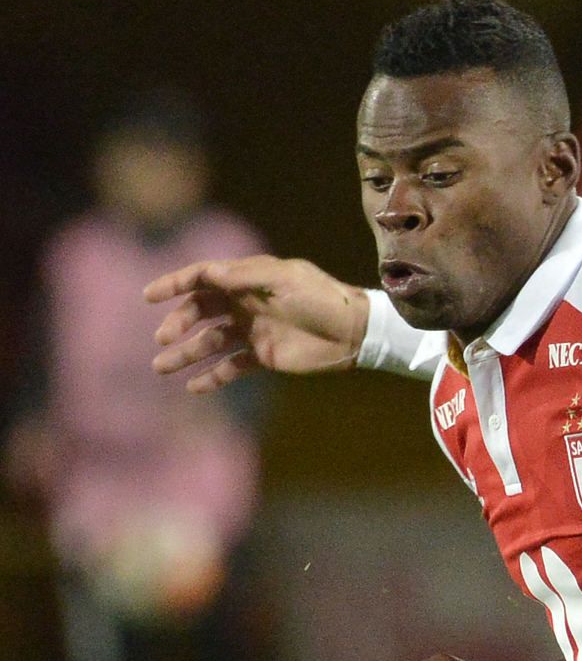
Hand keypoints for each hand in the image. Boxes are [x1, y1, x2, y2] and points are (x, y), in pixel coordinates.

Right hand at [145, 255, 369, 392]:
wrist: (354, 332)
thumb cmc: (323, 298)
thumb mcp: (286, 279)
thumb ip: (246, 276)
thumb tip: (208, 273)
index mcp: (250, 280)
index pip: (204, 277)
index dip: (175, 283)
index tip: (149, 296)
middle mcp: (246, 303)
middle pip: (201, 310)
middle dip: (179, 322)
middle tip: (163, 338)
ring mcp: (253, 330)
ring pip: (209, 341)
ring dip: (185, 353)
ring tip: (162, 367)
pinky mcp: (262, 356)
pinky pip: (230, 367)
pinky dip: (211, 377)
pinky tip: (194, 387)